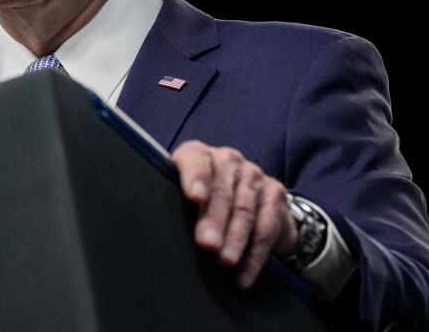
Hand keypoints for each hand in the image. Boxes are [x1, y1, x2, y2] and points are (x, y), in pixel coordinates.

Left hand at [171, 140, 299, 289]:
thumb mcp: (183, 195)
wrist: (249, 195)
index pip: (195, 160)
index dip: (195, 177)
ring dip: (235, 240)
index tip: (194, 196)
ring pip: (245, 210)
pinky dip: (254, 255)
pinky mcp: (274, 194)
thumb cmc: (202, 198)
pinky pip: (266, 228)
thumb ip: (172, 203)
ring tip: (225, 262)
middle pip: (222, 191)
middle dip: (214, 220)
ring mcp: (253, 175)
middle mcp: (228, 159)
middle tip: (207, 244)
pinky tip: (242, 274)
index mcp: (199, 154)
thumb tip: (154, 231)